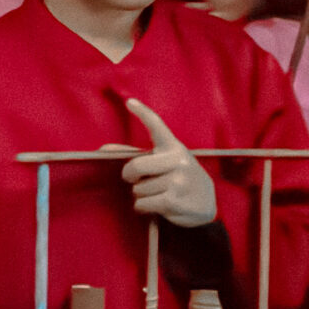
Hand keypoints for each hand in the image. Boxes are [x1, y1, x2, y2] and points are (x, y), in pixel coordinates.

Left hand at [120, 99, 216, 227]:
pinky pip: (141, 203)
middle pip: (136, 166)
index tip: (129, 102)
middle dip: (129, 175)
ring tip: (158, 194)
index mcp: (174, 147)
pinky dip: (143, 207)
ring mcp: (178, 181)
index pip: (157, 126)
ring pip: (138, 188)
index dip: (143, 113)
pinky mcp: (174, 201)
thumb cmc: (180, 180)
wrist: (206, 205)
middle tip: (134, 179)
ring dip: (141, 195)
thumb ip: (136, 155)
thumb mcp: (166, 163)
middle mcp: (178, 160)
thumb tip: (102, 150)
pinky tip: (157, 206)